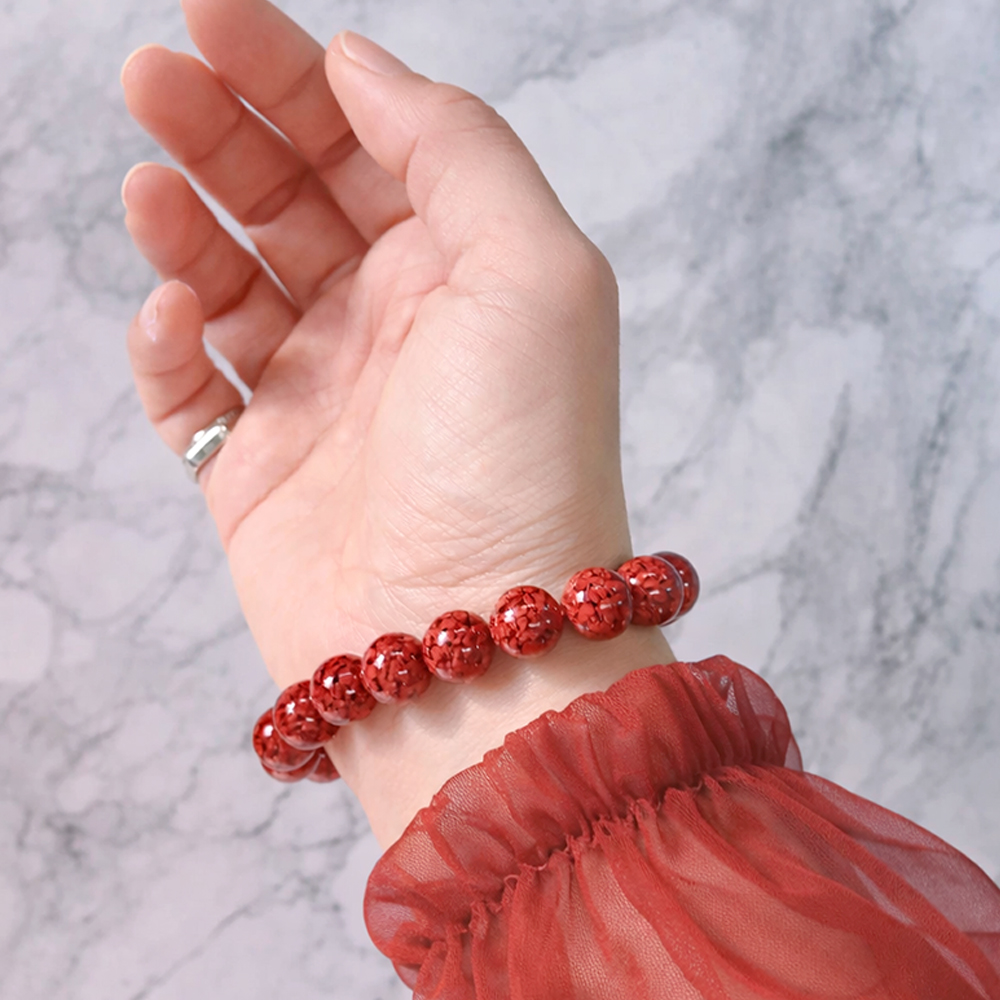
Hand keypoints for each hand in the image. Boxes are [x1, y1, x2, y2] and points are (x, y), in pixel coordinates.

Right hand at [121, 0, 670, 845]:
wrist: (469, 638)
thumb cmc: (519, 461)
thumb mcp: (536, 268)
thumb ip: (459, 150)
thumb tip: (363, 68)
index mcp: (462, 273)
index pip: (370, 147)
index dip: (295, 75)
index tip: (215, 16)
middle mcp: (392, 328)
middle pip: (291, 199)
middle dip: (225, 128)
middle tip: (156, 75)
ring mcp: (320, 399)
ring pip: (230, 281)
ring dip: (185, 220)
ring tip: (151, 178)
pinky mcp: (257, 471)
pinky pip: (190, 388)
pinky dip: (170, 343)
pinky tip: (174, 314)